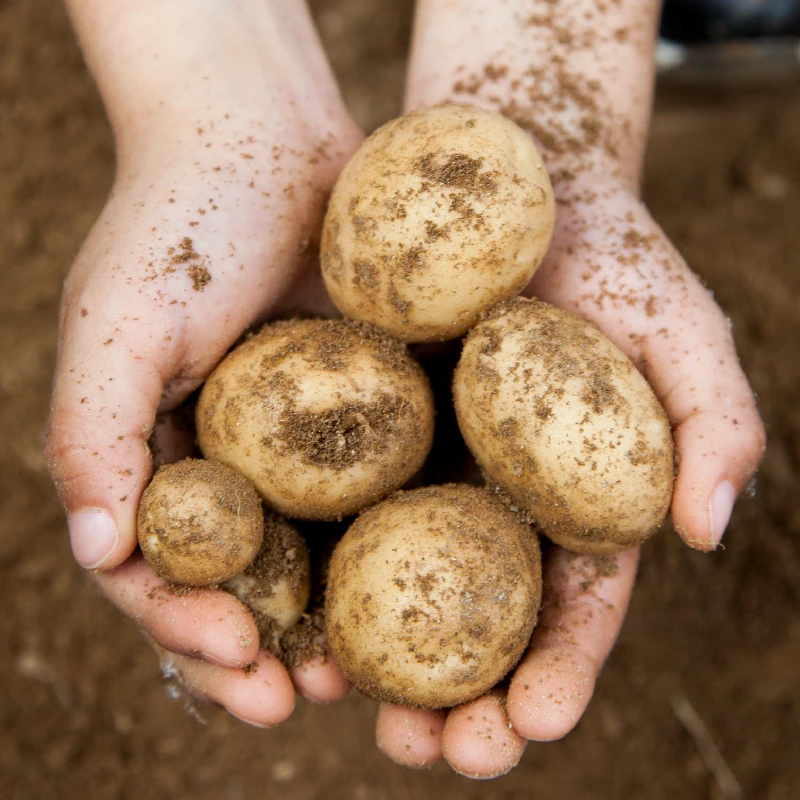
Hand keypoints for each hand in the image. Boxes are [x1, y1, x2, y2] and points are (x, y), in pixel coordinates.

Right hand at [46, 1, 361, 726]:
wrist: (272, 138)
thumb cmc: (182, 222)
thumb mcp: (117, 321)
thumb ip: (94, 432)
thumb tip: (93, 549)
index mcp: (161, 457)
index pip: (160, 570)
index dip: (186, 626)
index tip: (233, 662)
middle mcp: (234, 463)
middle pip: (240, 582)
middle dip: (262, 651)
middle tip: (299, 698)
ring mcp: (305, 444)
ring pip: (316, 556)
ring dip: (333, 622)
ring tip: (363, 677)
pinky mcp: (371, 413)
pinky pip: (381, 492)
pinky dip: (392, 547)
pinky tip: (423, 586)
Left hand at [375, 0, 764, 776]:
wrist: (516, 174)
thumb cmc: (607, 252)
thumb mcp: (678, 330)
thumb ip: (713, 424)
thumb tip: (707, 530)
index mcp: (574, 497)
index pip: (573, 606)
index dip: (560, 671)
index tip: (534, 723)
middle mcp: (497, 496)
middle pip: (478, 618)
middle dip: (463, 698)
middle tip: (432, 750)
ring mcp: (428, 464)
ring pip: (399, 581)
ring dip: (378, 656)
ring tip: (346, 706)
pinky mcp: (363, 426)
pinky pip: (337, 502)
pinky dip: (318, 563)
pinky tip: (292, 607)